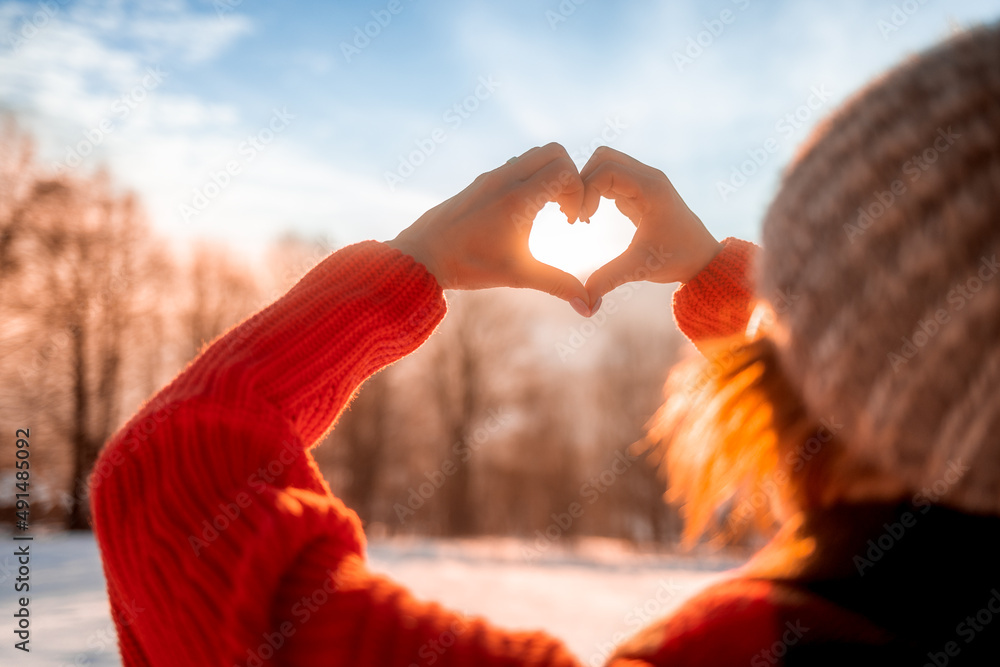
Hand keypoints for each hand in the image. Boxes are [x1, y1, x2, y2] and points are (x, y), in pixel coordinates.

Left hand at [387, 143, 595, 315]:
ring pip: (533, 155)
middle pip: (554, 152)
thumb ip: (558, 285)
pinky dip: (530, 178)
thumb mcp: (518, 276)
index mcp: (518, 198)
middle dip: (569, 177)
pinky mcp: (480, 182)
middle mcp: (505, 179)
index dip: (579, 192)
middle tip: (566, 210)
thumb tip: (588, 307)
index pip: (565, 170)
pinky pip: (515, 165)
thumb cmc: (469, 266)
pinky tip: (524, 211)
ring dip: (549, 175)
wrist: (421, 256)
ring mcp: (490, 177)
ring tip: (549, 210)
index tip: (573, 221)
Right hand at [579, 147, 720, 303]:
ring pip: (605, 163)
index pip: (605, 170)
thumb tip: (583, 304)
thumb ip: (609, 280)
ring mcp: (644, 181)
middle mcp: (648, 177)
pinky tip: (592, 216)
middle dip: (583, 181)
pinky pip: (610, 176)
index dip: (586, 190)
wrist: (703, 258)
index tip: (582, 219)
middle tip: (578, 213)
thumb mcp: (640, 268)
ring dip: (588, 184)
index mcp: (651, 188)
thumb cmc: (676, 260)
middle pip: (603, 157)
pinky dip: (595, 190)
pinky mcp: (640, 189)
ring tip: (584, 216)